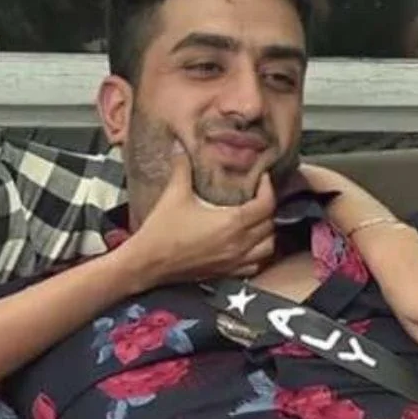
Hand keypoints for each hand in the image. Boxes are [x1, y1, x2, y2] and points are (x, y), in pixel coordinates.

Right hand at [124, 142, 274, 288]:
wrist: (147, 263)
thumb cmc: (161, 231)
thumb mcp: (174, 194)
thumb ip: (182, 167)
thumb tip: (180, 145)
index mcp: (231, 223)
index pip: (266, 205)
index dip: (268, 189)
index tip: (262, 178)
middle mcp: (238, 244)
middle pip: (270, 225)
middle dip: (267, 208)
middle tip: (257, 196)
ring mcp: (234, 261)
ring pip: (268, 247)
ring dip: (267, 233)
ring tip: (257, 221)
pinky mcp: (226, 273)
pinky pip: (255, 265)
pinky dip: (258, 254)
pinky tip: (249, 245)